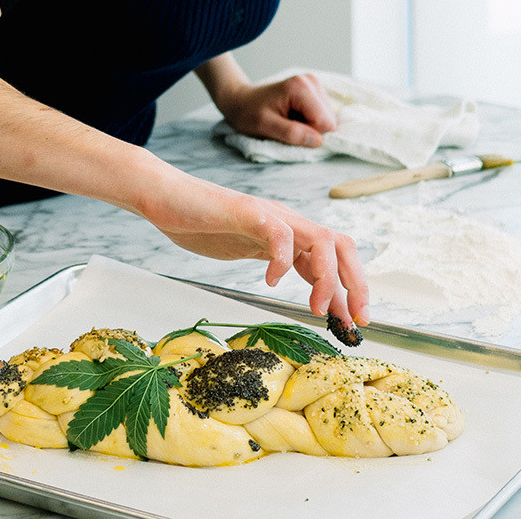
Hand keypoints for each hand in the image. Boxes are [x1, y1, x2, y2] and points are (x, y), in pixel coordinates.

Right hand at [137, 169, 368, 325]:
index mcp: (290, 233)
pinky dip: (283, 259)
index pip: (334, 260)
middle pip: (341, 245)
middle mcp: (287, 221)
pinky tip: (271, 281)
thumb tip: (295, 287)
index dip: (349, 292)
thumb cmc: (203, 224)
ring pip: (320, 238)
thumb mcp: (247, 251)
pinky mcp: (247, 211)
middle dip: (355, 283)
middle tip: (354, 319)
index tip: (353, 324)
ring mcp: (269, 214)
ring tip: (317, 308)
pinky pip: (279, 233)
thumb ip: (274, 264)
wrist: (165, 196)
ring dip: (327, 277)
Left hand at [217, 72, 337, 147]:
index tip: (289, 131)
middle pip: (329, 119)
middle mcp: (312, 82)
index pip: (325, 122)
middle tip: (287, 125)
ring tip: (288, 120)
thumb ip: (291, 133)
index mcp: (301, 88)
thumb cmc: (248, 113)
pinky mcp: (315, 91)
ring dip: (309, 126)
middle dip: (310, 129)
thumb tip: (317, 141)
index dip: (309, 134)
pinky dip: (309, 121)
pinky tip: (293, 117)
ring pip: (328, 118)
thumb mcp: (264, 126)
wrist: (241, 100)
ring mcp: (314, 85)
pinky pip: (323, 115)